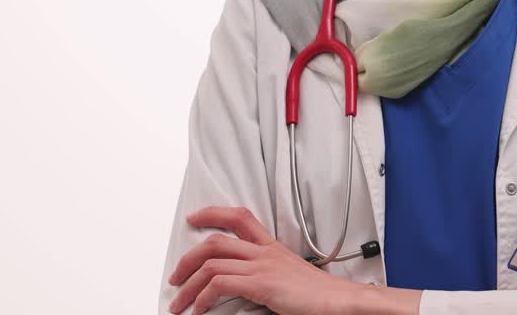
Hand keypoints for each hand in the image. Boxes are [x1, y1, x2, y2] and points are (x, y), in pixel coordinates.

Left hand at [167, 206, 362, 314]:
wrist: (342, 301)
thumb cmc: (320, 296)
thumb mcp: (291, 278)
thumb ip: (269, 276)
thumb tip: (247, 286)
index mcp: (273, 248)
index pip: (240, 216)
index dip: (213, 212)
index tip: (195, 218)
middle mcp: (265, 252)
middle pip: (216, 240)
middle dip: (187, 258)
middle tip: (175, 276)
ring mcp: (263, 266)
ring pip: (211, 263)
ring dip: (187, 284)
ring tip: (179, 301)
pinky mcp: (263, 284)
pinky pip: (220, 284)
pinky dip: (202, 298)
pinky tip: (199, 310)